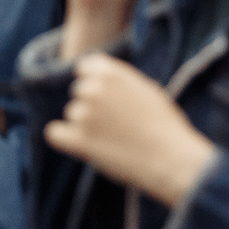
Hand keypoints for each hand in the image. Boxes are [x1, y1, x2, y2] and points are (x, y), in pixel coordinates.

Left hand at [42, 53, 218, 206]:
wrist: (172, 160)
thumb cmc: (165, 127)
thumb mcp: (146, 90)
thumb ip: (119, 81)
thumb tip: (98, 78)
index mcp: (110, 73)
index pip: (84, 68)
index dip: (93, 82)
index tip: (104, 97)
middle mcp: (92, 89)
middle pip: (79, 93)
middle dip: (92, 107)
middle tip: (116, 125)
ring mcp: (83, 115)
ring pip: (73, 116)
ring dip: (86, 127)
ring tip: (115, 140)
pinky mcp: (78, 141)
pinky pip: (55, 134)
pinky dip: (64, 140)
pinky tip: (82, 146)